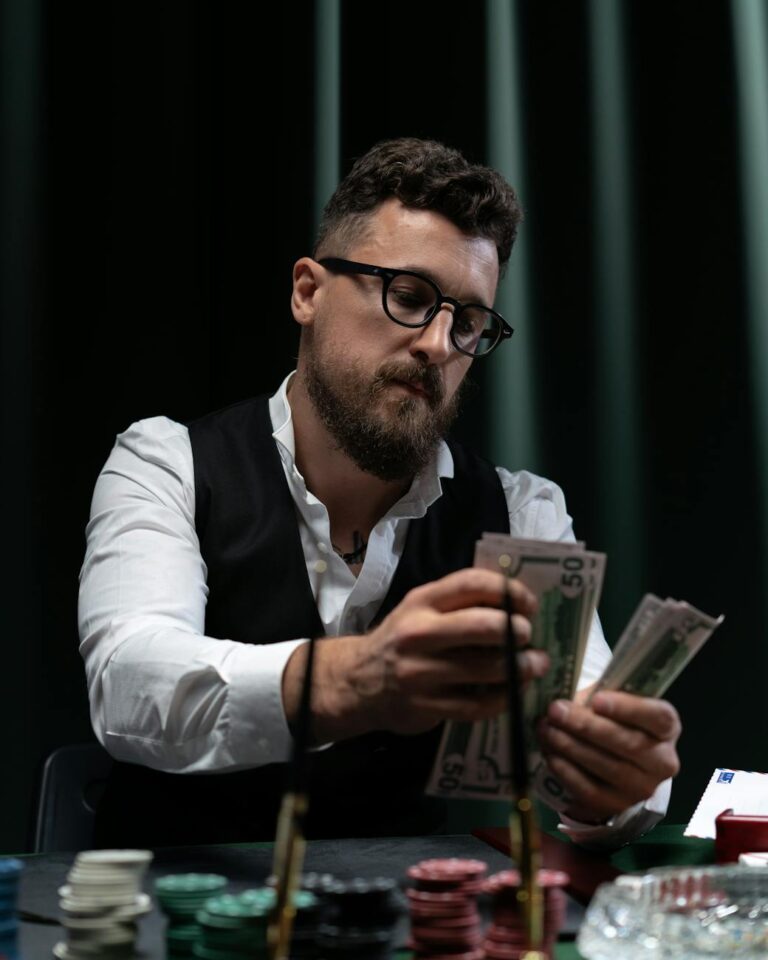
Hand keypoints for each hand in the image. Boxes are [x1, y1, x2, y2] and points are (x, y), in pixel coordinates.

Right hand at [283, 568, 546, 741]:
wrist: (357, 682)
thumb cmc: (402, 639)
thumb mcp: (420, 610)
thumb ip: (458, 603)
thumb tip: (517, 602)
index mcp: (421, 602)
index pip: (470, 584)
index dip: (508, 590)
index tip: (528, 603)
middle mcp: (418, 633)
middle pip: (481, 626)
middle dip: (516, 630)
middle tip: (530, 636)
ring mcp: (420, 672)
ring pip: (484, 668)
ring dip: (519, 667)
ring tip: (535, 665)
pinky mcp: (426, 706)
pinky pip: (476, 704)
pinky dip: (503, 698)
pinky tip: (513, 692)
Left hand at [537, 689, 680, 822]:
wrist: (616, 764)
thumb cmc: (614, 722)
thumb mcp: (613, 703)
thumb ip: (598, 698)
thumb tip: (566, 700)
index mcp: (667, 728)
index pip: (658, 717)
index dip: (628, 708)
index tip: (597, 700)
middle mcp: (662, 761)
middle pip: (628, 743)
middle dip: (586, 726)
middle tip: (556, 711)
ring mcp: (642, 788)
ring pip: (607, 767)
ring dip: (571, 746)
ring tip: (546, 729)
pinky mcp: (618, 806)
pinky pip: (590, 790)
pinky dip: (567, 771)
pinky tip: (551, 754)